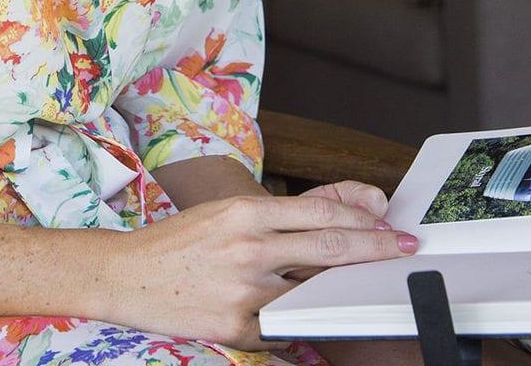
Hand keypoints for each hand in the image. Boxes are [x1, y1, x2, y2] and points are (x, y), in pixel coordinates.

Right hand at [96, 191, 417, 349]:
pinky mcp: (235, 328)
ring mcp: (242, 291)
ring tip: (370, 287)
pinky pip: (287, 330)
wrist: (124, 275)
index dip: (366, 222)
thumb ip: (292, 209)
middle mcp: (247, 249)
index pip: (322, 214)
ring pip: (315, 291)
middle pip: (330, 249)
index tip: (392, 227)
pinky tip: (321, 324)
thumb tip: (357, 200)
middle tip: (405, 250)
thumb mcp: (232, 210)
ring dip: (347, 289)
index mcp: (246, 213)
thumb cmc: (181, 241)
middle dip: (377, 249)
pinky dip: (307, 326)